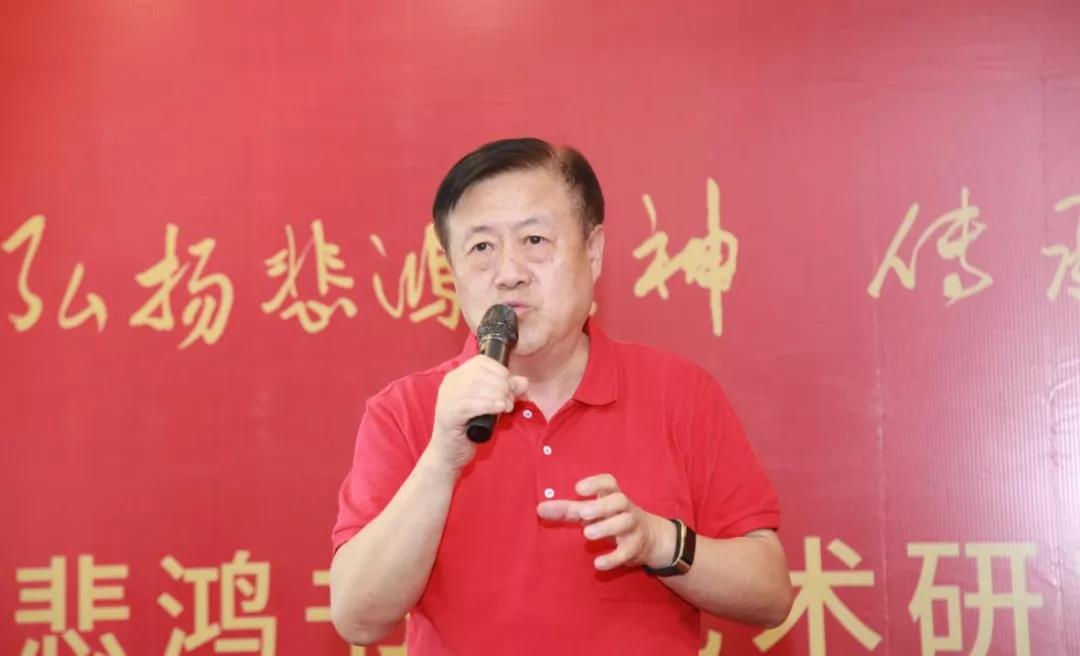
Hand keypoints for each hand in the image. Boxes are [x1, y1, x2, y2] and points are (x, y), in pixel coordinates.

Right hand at [426, 355, 528, 471]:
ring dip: (498, 396)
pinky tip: (499, 409)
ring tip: (505, 407)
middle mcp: (449, 384)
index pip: (481, 362)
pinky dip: (488, 405)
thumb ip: (506, 391)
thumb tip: (523, 382)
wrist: (449, 454)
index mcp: (457, 376)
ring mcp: (446, 399)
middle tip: (509, 401)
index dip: (500, 372)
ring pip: (476, 387)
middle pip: (481, 374)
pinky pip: (469, 405)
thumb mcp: (491, 405)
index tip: (509, 387)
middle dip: (502, 386)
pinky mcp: (448, 415)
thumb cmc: (470, 428)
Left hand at [536, 473, 675, 570]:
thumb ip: (567, 510)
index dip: (596, 483)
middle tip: (583, 513)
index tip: (578, 489)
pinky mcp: (635, 547)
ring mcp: (632, 527)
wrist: (649, 538)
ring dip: (607, 527)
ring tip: (587, 534)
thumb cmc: (612, 519)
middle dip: (602, 506)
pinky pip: (627, 551)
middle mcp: (625, 509)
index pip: (609, 483)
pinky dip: (613, 557)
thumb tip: (540, 508)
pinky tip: (598, 563)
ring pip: (626, 522)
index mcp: (612, 496)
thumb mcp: (592, 512)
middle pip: (620, 500)